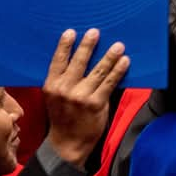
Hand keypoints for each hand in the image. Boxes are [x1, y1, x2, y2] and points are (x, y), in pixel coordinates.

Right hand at [42, 28, 128, 166]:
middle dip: (88, 45)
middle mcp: (65, 89)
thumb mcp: (54, 98)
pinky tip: (124, 61)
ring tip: (118, 45)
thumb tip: (79, 58)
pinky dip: (118, 70)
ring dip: (109, 56)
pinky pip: (109, 83)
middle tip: (95, 32)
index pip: (58, 60)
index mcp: (51, 85)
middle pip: (79, 62)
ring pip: (98, 71)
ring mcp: (81, 97)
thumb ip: (63, 81)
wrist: (68, 144)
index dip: (64, 45)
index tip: (71, 32)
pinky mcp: (96, 104)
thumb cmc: (63, 118)